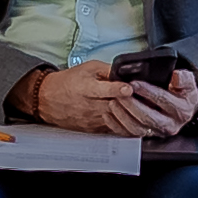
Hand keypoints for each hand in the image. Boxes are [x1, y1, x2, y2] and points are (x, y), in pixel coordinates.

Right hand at [25, 60, 186, 135]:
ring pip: (116, 121)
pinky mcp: (93, 129)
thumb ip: (108, 70)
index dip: (118, 89)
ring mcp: (92, 119)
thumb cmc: (67, 82)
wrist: (47, 99)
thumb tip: (128, 72)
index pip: (103, 90)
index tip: (129, 88)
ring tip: (148, 113)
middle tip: (150, 101)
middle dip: (132, 105)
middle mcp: (89, 105)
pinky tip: (138, 123)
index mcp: (86, 88)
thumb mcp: (87, 69)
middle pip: (114, 107)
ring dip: (133, 117)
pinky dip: (126, 126)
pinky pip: (113, 129)